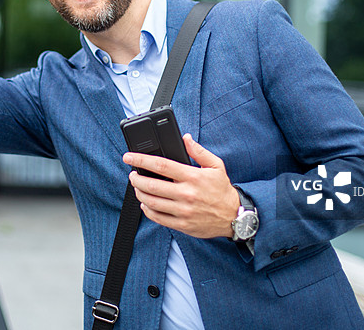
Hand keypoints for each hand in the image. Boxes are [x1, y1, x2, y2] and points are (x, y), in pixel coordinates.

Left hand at [123, 133, 240, 238]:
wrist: (234, 216)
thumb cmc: (222, 190)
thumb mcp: (216, 166)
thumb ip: (199, 151)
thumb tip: (185, 138)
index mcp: (193, 177)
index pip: (161, 165)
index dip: (142, 160)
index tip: (130, 157)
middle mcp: (186, 194)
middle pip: (152, 185)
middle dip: (136, 179)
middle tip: (132, 175)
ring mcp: (183, 211)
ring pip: (152, 202)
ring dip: (140, 194)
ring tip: (137, 188)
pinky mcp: (182, 224)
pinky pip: (158, 218)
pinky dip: (148, 210)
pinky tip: (146, 203)